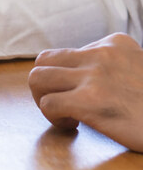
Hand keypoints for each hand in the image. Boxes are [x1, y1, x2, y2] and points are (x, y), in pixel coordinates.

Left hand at [29, 33, 142, 151]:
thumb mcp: (137, 71)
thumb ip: (111, 68)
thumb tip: (77, 78)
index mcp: (115, 44)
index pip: (67, 53)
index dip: (67, 78)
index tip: (84, 95)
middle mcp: (103, 54)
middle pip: (44, 60)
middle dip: (45, 85)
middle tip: (62, 104)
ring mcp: (96, 76)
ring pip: (37, 78)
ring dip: (44, 99)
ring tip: (65, 114)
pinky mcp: (91, 101)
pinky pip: (48, 104)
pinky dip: (53, 119)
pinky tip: (75, 126)